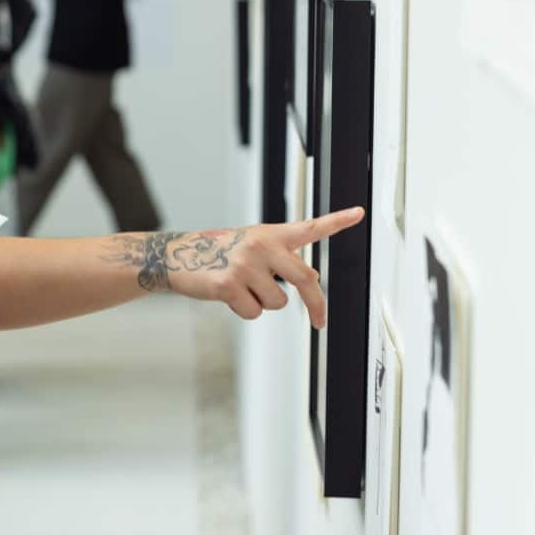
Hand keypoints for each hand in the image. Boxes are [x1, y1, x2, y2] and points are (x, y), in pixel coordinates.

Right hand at [108, 208, 364, 328]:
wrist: (176, 255)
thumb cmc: (216, 252)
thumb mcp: (249, 244)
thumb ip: (278, 258)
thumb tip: (309, 280)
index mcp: (270, 234)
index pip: (309, 227)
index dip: (337, 221)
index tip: (359, 213)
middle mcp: (262, 245)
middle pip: (306, 279)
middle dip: (315, 305)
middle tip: (318, 321)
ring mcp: (246, 264)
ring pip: (277, 302)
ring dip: (263, 303)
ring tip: (241, 288)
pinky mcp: (230, 283)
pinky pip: (253, 312)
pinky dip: (243, 311)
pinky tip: (227, 295)